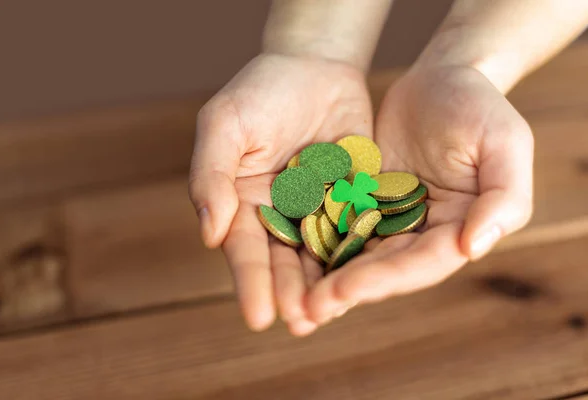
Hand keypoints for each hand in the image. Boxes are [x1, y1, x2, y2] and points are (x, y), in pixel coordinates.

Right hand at [188, 53, 372, 334]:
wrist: (314, 65)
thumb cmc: (259, 92)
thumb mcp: (224, 125)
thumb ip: (211, 176)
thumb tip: (210, 235)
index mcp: (243, 204)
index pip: (245, 250)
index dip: (252, 283)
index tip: (259, 318)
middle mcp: (280, 215)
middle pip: (285, 262)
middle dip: (292, 294)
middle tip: (302, 324)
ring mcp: (320, 211)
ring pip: (324, 255)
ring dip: (328, 285)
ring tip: (332, 315)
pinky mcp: (355, 200)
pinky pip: (360, 230)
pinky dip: (363, 254)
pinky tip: (370, 277)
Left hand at [307, 64, 533, 322]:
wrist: (442, 78)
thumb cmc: (480, 106)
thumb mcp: (505, 143)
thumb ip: (503, 197)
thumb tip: (473, 248)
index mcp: (459, 228)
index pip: (423, 264)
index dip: (385, 280)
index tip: (344, 290)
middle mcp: (424, 233)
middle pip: (385, 268)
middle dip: (347, 289)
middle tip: (306, 310)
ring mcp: (391, 218)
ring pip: (358, 254)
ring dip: (327, 277)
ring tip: (291, 300)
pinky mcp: (364, 201)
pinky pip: (339, 223)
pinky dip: (317, 241)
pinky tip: (287, 256)